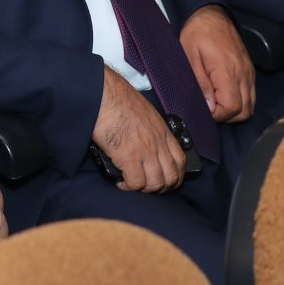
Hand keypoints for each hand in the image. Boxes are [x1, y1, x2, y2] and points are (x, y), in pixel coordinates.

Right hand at [91, 66, 184, 192]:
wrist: (103, 95)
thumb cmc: (117, 98)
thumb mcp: (144, 111)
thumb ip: (149, 128)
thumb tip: (143, 140)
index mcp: (162, 131)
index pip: (180, 160)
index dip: (176, 176)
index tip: (168, 181)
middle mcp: (158, 143)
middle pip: (170, 177)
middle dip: (161, 188)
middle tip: (148, 188)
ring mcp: (145, 151)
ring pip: (155, 183)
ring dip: (144, 189)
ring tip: (132, 185)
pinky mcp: (129, 157)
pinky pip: (135, 182)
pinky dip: (128, 187)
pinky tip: (120, 182)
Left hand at [179, 6, 255, 122]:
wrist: (212, 14)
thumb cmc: (197, 33)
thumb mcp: (190, 56)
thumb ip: (201, 83)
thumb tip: (209, 107)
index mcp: (227, 70)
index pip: (232, 106)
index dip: (219, 115)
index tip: (205, 110)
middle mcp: (243, 73)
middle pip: (245, 111)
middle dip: (227, 116)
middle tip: (210, 108)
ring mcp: (248, 72)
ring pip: (251, 105)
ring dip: (235, 110)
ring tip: (216, 101)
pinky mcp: (249, 70)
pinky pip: (251, 94)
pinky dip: (241, 101)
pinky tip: (224, 94)